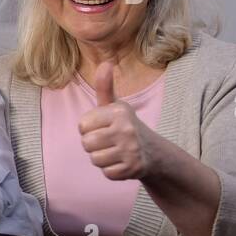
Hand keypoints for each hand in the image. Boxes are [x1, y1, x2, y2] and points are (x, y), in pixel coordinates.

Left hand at [78, 62, 156, 180]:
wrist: (152, 151)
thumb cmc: (124, 125)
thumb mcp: (114, 105)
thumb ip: (104, 87)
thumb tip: (105, 63)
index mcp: (119, 112)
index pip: (82, 125)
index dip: (89, 128)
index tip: (103, 126)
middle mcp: (127, 129)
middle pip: (86, 143)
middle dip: (93, 144)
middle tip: (109, 140)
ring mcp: (131, 150)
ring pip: (95, 159)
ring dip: (102, 158)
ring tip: (115, 151)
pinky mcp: (132, 168)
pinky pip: (106, 173)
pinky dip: (111, 170)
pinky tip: (122, 161)